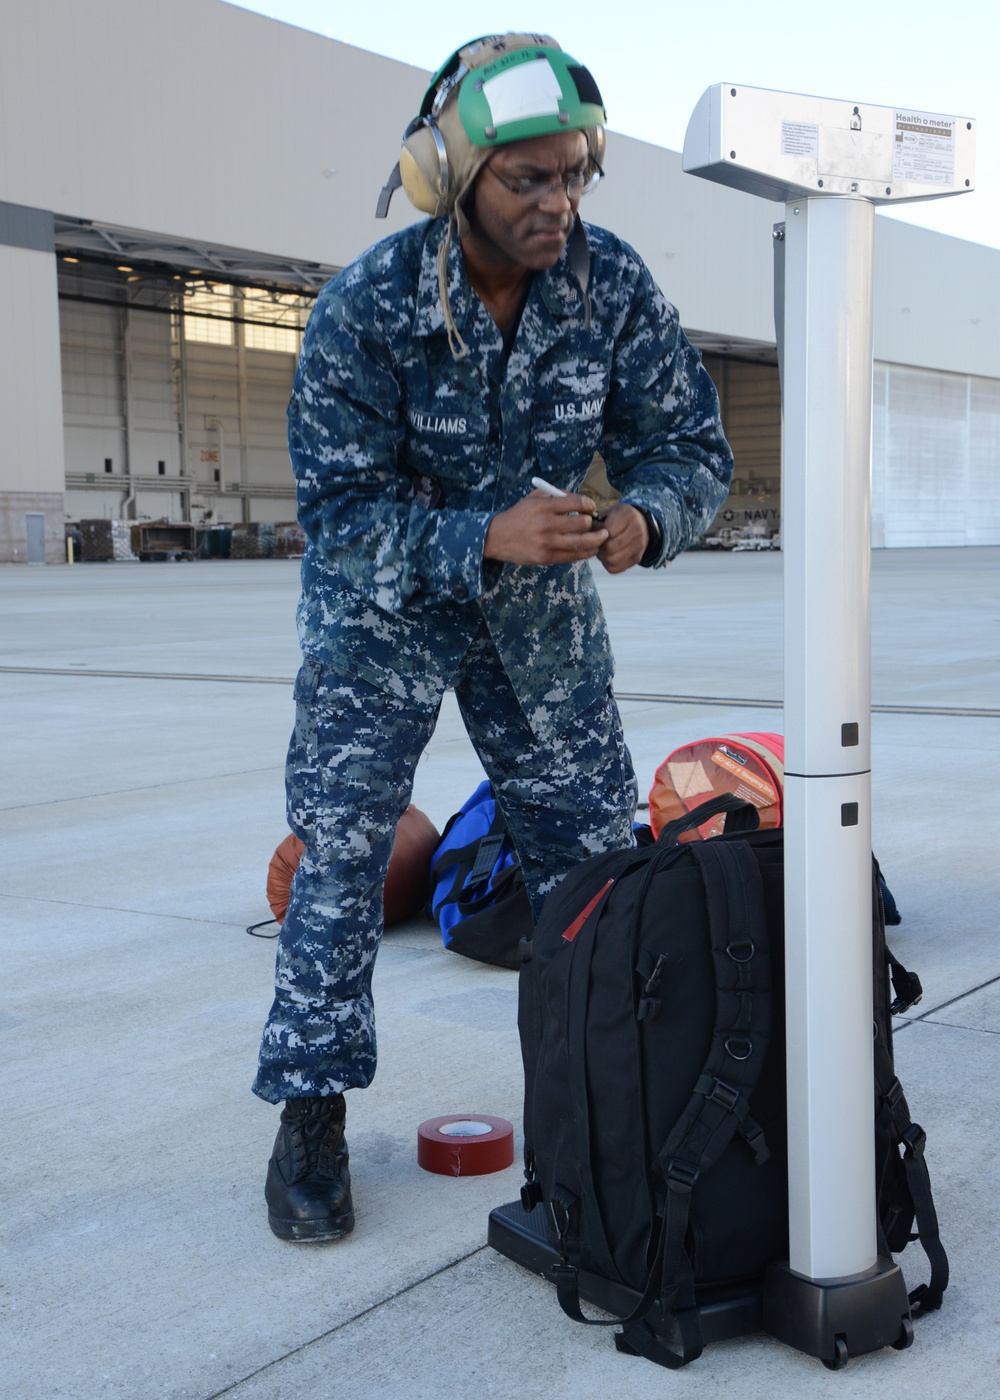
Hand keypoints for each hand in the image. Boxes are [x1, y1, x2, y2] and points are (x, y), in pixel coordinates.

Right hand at [484, 490, 608, 564]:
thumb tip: (579, 500)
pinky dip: (585, 553)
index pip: (576, 503)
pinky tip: (591, 549)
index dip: (589, 504)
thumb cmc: (518, 516)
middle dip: (593, 523)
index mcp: (544, 506)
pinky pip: (571, 556)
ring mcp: (546, 543)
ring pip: (580, 542)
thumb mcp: (533, 498)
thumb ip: (555, 495)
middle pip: (582, 523)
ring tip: (602, 537)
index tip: (591, 507)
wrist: (497, 537)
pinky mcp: (546, 558)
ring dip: (596, 540)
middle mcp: (546, 524)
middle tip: (598, 523)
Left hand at [596, 503, 648, 573]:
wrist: (642, 523)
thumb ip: (595, 521)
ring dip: (602, 557)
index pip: (607, 531)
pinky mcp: (637, 558)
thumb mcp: (609, 512)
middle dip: (599, 547)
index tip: (595, 533)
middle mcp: (637, 530)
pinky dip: (607, 564)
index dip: (597, 534)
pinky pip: (616, 569)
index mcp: (628, 515)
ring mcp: (639, 546)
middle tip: (596, 544)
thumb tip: (583, 533)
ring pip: (612, 560)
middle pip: (610, 547)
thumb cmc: (619, 517)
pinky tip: (608, 555)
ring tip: (601, 550)